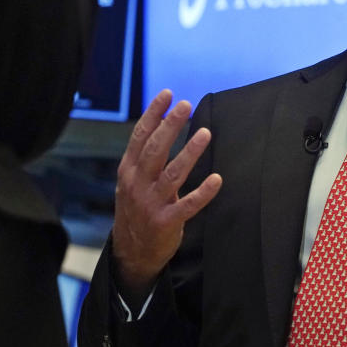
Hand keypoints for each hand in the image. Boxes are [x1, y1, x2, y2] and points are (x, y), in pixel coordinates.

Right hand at [112, 90, 221, 300]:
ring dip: (190, 153)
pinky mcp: (167, 222)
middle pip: (155, 150)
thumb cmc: (137, 208)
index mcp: (129, 170)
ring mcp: (152, 204)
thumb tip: (161, 121)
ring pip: (172, 174)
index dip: (153, 114)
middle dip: (170, 126)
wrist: (132, 252)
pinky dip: (203, 192)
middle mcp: (138, 185)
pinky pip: (188, 205)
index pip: (140, 136)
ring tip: (205, 133)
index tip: (167, 94)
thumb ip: (144, 155)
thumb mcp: (132, 180)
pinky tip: (216, 179)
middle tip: (185, 106)